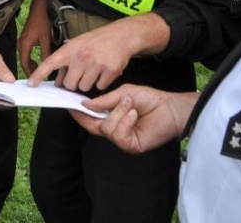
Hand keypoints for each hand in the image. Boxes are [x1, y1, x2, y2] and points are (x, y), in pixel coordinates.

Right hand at [17, 0, 52, 76]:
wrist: (39, 9)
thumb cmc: (42, 22)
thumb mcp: (46, 38)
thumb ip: (45, 53)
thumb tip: (47, 65)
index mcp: (25, 45)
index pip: (25, 63)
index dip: (30, 72)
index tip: (35, 80)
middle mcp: (21, 44)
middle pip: (23, 61)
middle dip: (30, 70)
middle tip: (37, 78)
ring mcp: (22, 41)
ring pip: (24, 57)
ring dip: (30, 64)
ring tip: (38, 71)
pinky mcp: (25, 39)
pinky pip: (26, 52)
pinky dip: (30, 58)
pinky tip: (37, 61)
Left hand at [27, 12, 169, 91]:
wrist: (121, 36)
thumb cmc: (96, 42)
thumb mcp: (78, 46)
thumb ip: (66, 62)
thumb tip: (58, 82)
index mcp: (70, 48)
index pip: (50, 63)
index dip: (39, 75)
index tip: (31, 85)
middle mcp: (81, 56)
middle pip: (69, 84)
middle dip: (74, 83)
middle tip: (81, 73)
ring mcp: (96, 64)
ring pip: (84, 87)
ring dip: (88, 83)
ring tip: (94, 70)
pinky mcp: (110, 71)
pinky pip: (100, 87)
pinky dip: (101, 82)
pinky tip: (104, 71)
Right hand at [70, 84, 197, 153]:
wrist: (170, 108)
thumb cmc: (151, 99)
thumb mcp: (125, 94)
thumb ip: (105, 100)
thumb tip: (85, 104)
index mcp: (111, 117)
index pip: (90, 118)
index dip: (80, 113)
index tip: (70, 105)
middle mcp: (115, 129)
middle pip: (93, 126)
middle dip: (94, 113)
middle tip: (96, 102)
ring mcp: (122, 139)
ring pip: (106, 129)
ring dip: (118, 113)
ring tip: (131, 105)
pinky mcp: (131, 146)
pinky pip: (118, 135)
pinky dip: (125, 121)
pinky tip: (134, 114)